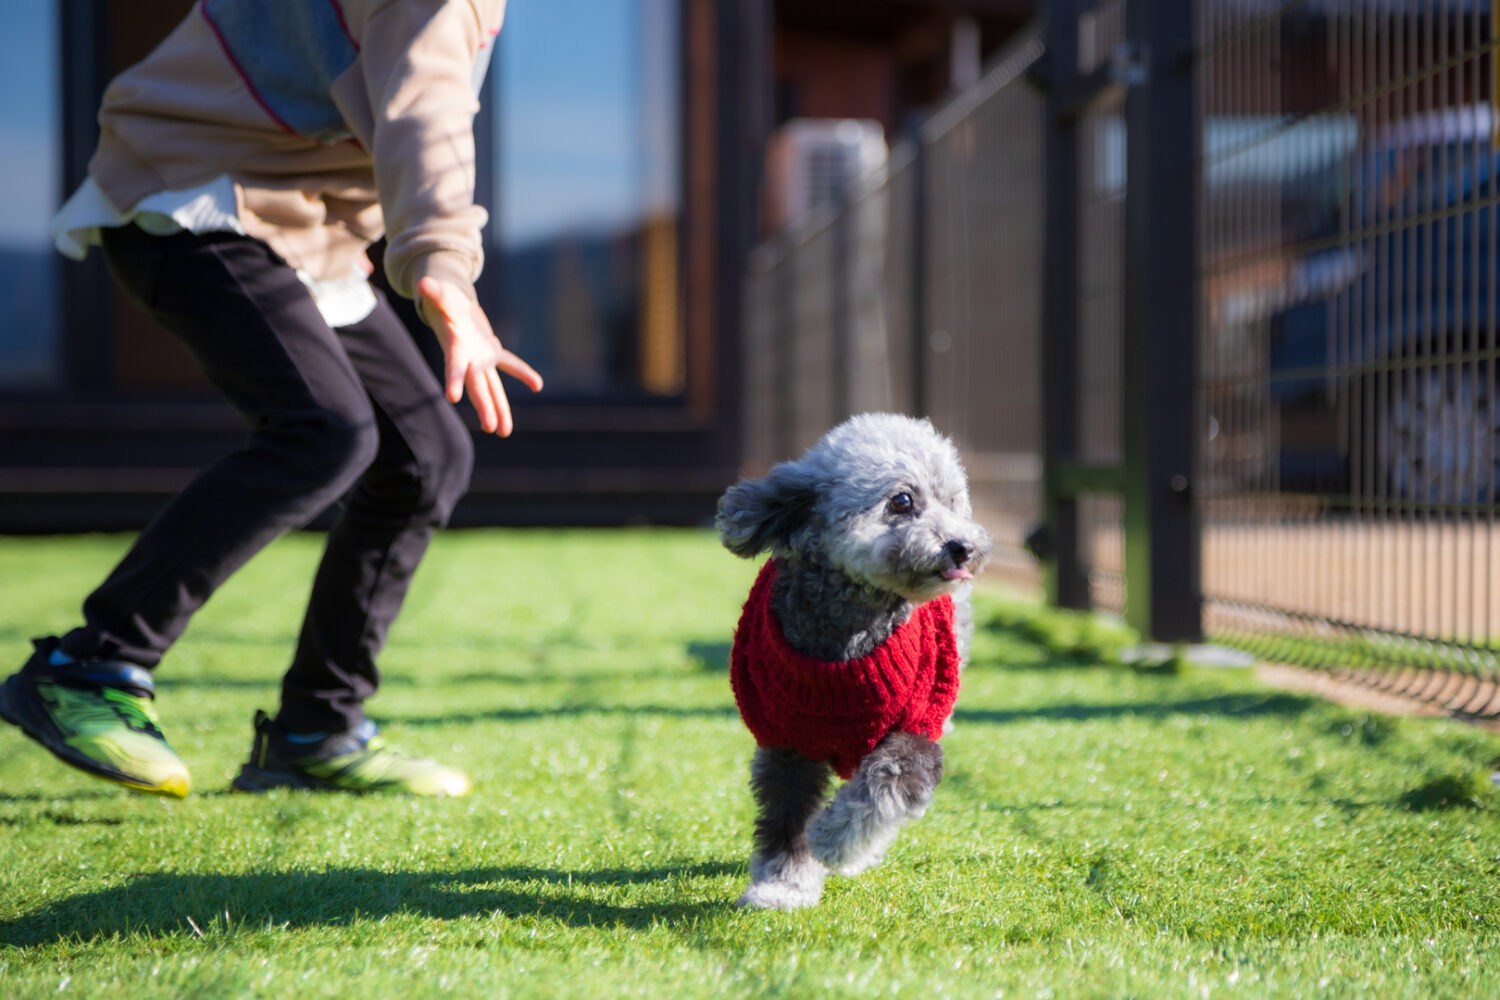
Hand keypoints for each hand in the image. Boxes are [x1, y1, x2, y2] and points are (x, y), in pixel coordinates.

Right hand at [416, 276, 542, 435]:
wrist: (449, 303)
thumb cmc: (441, 299)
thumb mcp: (438, 294)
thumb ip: (433, 291)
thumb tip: (423, 283)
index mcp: (455, 347)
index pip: (454, 366)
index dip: (454, 380)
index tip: (452, 398)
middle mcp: (469, 359)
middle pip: (478, 386)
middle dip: (485, 407)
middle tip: (491, 429)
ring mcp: (481, 358)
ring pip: (492, 387)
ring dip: (499, 408)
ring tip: (504, 432)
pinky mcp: (492, 351)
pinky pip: (510, 365)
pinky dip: (523, 373)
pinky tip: (537, 385)